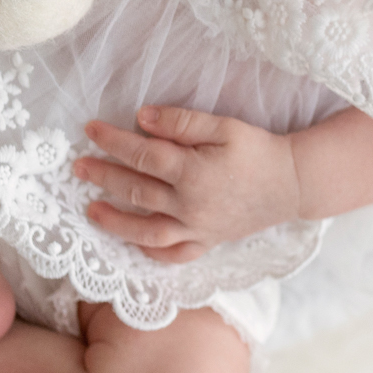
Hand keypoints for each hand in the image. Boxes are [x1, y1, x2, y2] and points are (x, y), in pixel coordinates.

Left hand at [75, 107, 302, 263]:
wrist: (293, 183)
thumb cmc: (259, 149)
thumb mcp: (224, 126)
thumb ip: (181, 121)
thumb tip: (142, 118)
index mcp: (193, 171)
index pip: (142, 154)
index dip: (113, 141)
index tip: (91, 129)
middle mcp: (191, 205)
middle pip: (136, 191)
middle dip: (104, 176)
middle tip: (79, 166)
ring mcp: (198, 228)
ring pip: (146, 231)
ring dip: (115, 222)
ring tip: (90, 211)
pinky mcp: (208, 242)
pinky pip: (174, 254)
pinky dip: (151, 252)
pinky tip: (134, 243)